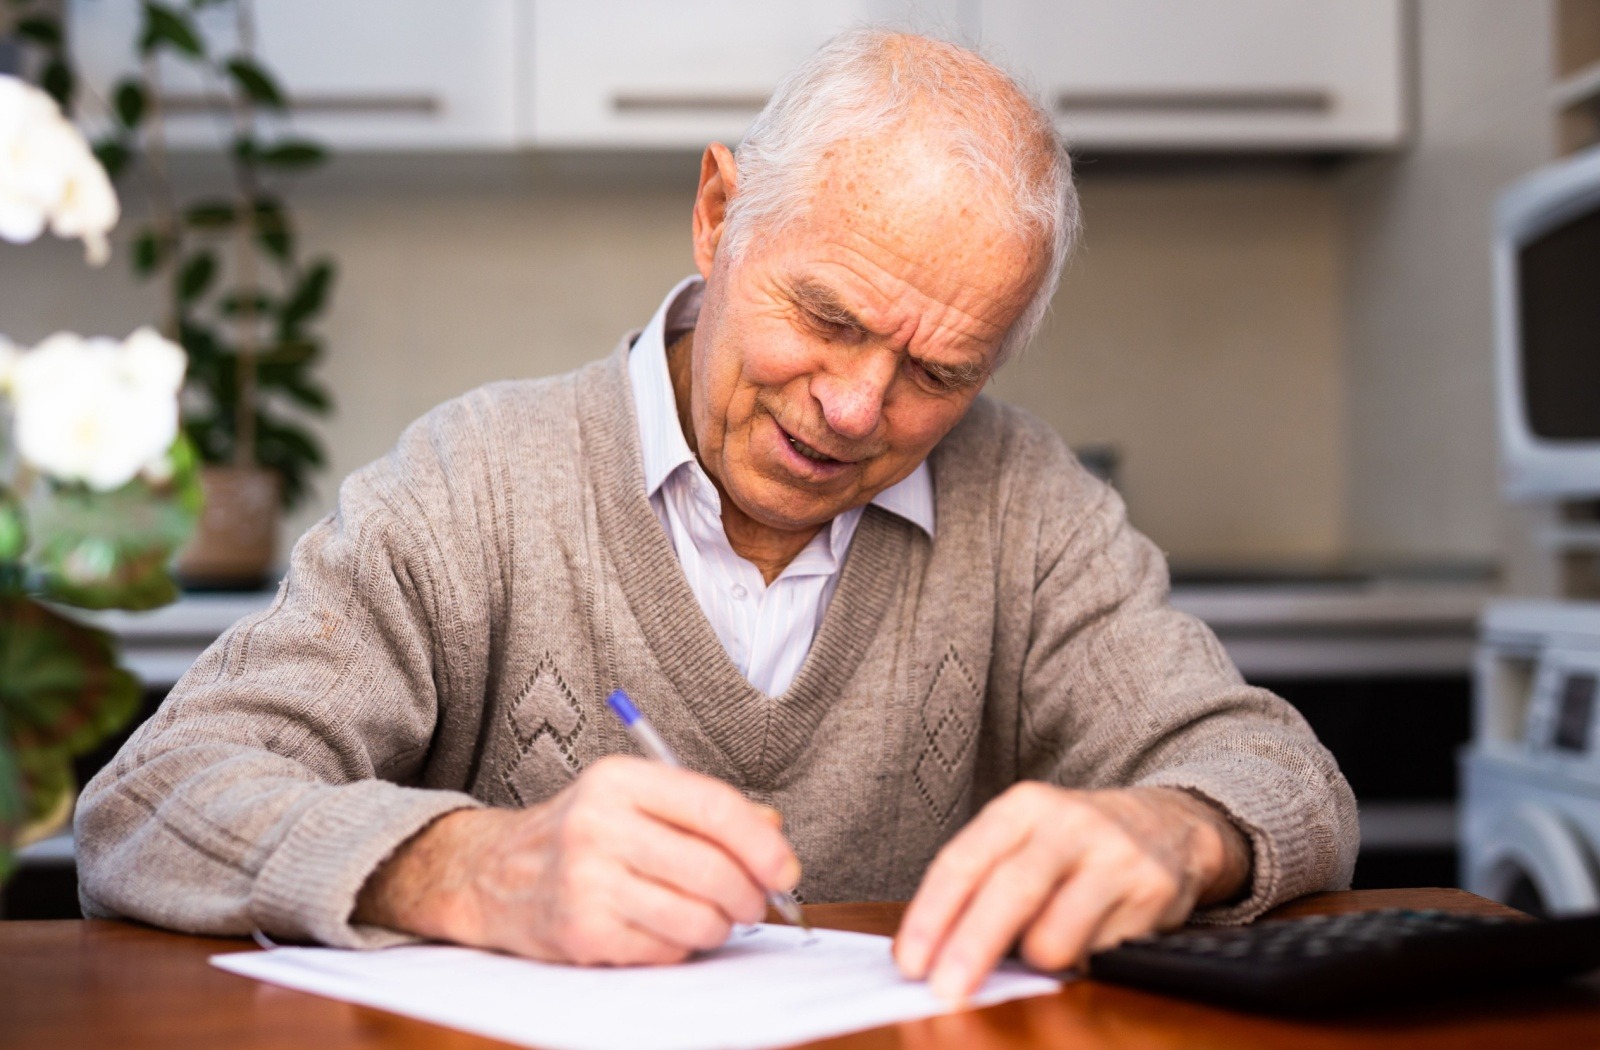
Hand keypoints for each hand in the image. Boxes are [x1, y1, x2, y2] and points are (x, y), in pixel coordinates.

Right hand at [353, 756, 800, 964]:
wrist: (491, 874)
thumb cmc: (580, 834)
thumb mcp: (634, 799)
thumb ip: (704, 810)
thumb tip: (774, 835)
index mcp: (619, 780)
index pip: (713, 807)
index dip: (762, 844)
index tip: (785, 869)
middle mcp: (599, 825)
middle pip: (712, 869)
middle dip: (750, 895)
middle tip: (754, 902)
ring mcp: (586, 882)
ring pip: (696, 917)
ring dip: (719, 926)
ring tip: (711, 916)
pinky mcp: (581, 933)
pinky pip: (665, 951)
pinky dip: (680, 946)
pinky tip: (665, 929)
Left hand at [893, 783, 1250, 1000]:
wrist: (1169, 824)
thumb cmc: (1073, 844)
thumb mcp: (1024, 840)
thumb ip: (980, 883)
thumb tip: (928, 952)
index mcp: (1023, 807)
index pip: (964, 862)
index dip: (932, 917)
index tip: (911, 963)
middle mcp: (1069, 822)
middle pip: (1010, 892)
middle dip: (971, 949)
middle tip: (945, 992)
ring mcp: (1114, 855)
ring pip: (1056, 934)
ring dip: (1036, 961)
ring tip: (1041, 949)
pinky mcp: (1151, 890)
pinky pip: (1099, 954)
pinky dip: (1081, 962)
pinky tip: (1088, 942)